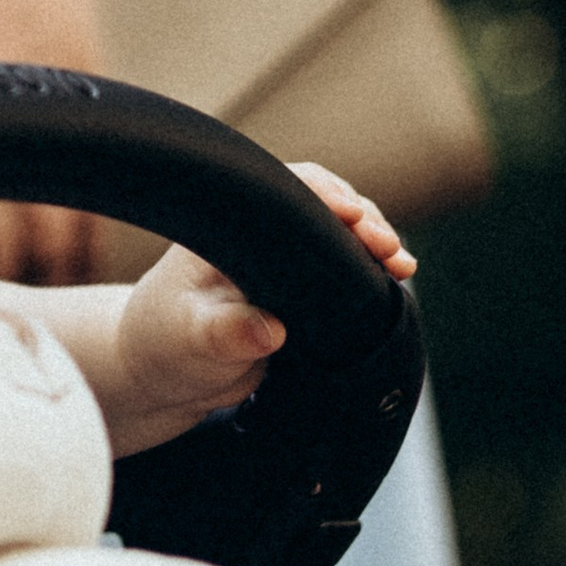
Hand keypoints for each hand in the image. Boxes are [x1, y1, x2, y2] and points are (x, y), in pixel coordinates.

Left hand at [103, 165, 414, 456]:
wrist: (165, 375)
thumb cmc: (165, 344)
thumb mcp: (189, 340)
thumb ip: (225, 333)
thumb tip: (268, 330)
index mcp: (225, 226)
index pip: (280, 189)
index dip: (322, 195)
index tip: (352, 214)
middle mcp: (257, 234)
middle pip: (321, 205)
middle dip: (362, 220)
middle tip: (388, 247)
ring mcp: (281, 260)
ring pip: (338, 235)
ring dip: (373, 244)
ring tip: (401, 266)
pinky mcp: (300, 290)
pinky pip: (342, 270)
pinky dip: (369, 272)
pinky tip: (395, 281)